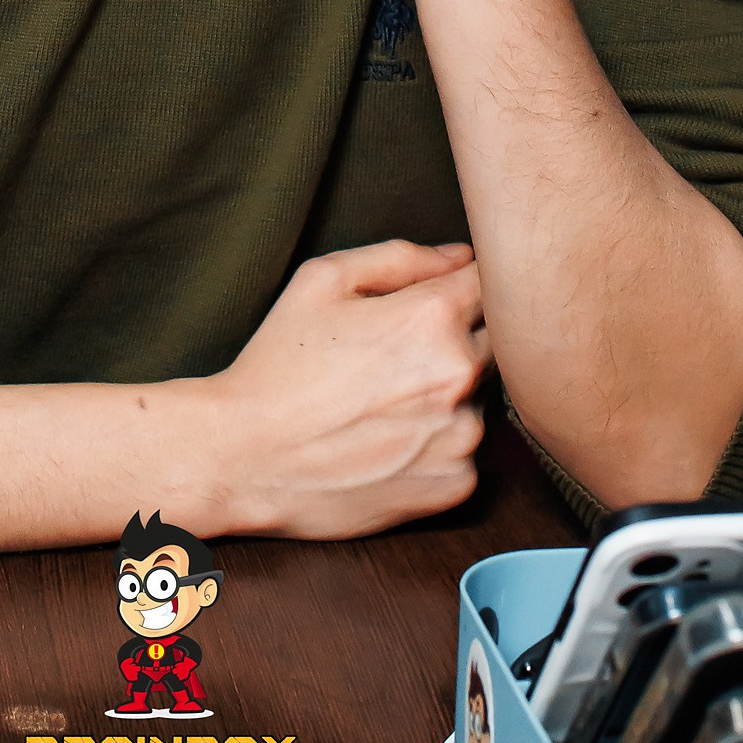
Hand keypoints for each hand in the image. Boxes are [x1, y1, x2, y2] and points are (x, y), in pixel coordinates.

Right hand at [200, 240, 489, 538]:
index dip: (464, 286)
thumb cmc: (279, 363)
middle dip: (459, 339)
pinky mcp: (456, 485)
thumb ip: (401, 257)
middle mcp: (459, 374)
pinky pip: (468, 451)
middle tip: (399, 354)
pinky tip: (390, 441)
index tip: (437, 300)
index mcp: (432, 316)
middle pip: (496, 340)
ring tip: (388, 402)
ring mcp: (463, 435)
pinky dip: (440, 444)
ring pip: (482, 398)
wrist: (246, 457)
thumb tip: (461, 257)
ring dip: (451, 394)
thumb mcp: (323, 280)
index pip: (490, 282)